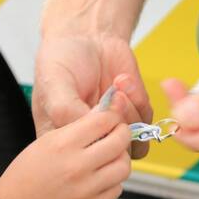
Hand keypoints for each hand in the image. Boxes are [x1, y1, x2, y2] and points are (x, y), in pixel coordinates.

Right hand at [0, 92, 132, 198]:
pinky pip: (116, 189)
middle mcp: (77, 166)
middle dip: (123, 132)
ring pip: (123, 167)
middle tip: (118, 133)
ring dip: (121, 158)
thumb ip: (78, 125)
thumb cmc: (30, 169)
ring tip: (112, 156)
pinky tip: (103, 175)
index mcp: (64, 143)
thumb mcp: (48, 138)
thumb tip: (106, 111)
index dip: (113, 115)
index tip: (113, 116)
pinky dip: (114, 180)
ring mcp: (84, 188)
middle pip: (119, 141)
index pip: (104, 121)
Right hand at [33, 33, 152, 157]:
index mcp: (63, 139)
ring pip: (132, 146)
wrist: (88, 35)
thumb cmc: (62, 59)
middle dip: (114, 127)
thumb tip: (86, 134)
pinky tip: (120, 80)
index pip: (80, 163)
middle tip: (108, 99)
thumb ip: (65, 111)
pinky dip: (138, 99)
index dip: (91, 142)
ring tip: (115, 89)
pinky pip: (146, 122)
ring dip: (129, 115)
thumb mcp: (53, 83)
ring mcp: (113, 128)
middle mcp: (90, 139)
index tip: (91, 113)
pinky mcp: (134, 114)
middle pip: (110, 158)